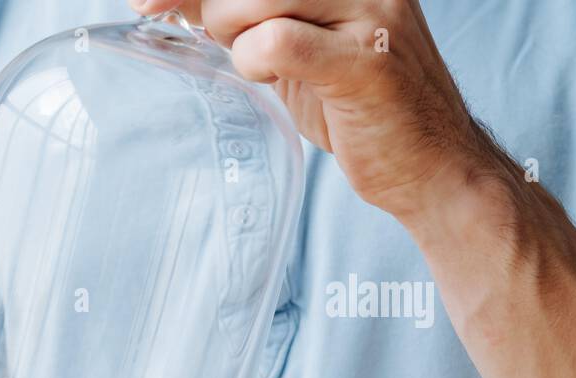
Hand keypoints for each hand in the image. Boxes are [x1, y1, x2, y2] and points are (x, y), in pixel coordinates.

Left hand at [132, 0, 495, 220]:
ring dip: (238, 42)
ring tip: (271, 66)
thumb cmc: (359, 104)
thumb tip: (175, 2)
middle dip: (216, 13)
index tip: (144, 1)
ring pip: (250, 3)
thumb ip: (247, 16)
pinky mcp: (365, 59)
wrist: (430, 163)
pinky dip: (256, 62)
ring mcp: (369, 10)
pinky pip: (274, 42)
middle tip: (239, 45)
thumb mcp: (297, 45)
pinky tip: (274, 75)